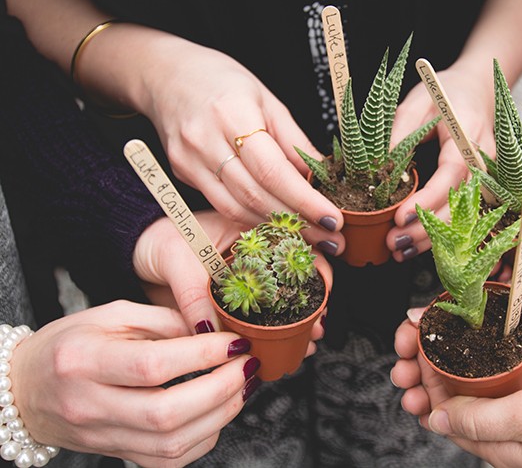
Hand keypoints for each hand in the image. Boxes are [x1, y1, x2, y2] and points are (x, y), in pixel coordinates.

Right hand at [9, 301, 258, 466]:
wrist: (26, 387)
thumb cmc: (72, 343)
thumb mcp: (111, 314)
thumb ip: (163, 320)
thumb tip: (214, 333)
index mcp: (83, 361)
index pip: (152, 365)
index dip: (203, 355)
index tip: (235, 342)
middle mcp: (90, 405)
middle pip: (166, 412)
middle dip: (221, 388)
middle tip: (248, 364)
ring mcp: (101, 437)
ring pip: (172, 443)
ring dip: (221, 414)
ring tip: (243, 385)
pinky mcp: (117, 455)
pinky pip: (169, 460)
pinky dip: (205, 437)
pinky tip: (220, 411)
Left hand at [133, 210, 328, 349]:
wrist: (137, 253)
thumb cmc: (160, 240)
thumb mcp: (177, 260)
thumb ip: (193, 294)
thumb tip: (209, 331)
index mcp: (252, 233)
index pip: (297, 247)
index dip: (315, 270)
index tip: (321, 295)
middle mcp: (257, 259)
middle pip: (296, 280)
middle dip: (313, 306)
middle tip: (317, 329)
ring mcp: (248, 283)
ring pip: (283, 304)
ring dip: (298, 325)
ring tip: (307, 345)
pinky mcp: (234, 306)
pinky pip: (259, 323)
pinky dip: (273, 337)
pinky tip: (284, 351)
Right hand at [140, 40, 344, 253]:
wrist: (166, 74)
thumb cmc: (222, 81)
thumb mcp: (268, 100)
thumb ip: (294, 140)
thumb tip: (323, 175)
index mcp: (233, 115)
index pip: (273, 171)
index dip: (305, 201)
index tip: (333, 219)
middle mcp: (205, 141)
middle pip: (255, 195)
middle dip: (298, 222)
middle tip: (331, 237)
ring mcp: (189, 161)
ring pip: (236, 208)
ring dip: (277, 228)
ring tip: (311, 236)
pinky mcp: (182, 174)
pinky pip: (223, 205)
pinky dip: (253, 217)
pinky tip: (278, 223)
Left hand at [387, 63, 494, 261]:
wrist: (475, 89)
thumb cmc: (443, 93)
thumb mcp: (416, 101)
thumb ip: (400, 128)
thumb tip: (382, 165)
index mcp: (467, 136)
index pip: (451, 173)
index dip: (428, 199)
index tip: (401, 217)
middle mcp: (483, 160)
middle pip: (461, 203)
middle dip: (428, 228)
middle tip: (394, 241)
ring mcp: (485, 175)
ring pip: (465, 216)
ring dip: (434, 238)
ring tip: (400, 250)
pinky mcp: (480, 186)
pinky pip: (464, 214)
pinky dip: (442, 232)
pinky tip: (418, 245)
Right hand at [391, 271, 521, 414]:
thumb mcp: (514, 297)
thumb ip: (470, 305)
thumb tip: (421, 312)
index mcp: (484, 317)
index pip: (440, 327)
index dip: (416, 334)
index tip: (404, 341)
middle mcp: (487, 345)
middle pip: (438, 358)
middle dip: (412, 366)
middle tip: (403, 374)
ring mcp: (496, 371)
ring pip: (448, 385)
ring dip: (423, 391)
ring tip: (412, 396)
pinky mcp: (509, 396)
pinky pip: (471, 407)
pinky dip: (446, 412)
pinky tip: (431, 413)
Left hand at [393, 277, 521, 467]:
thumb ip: (483, 421)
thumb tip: (439, 421)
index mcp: (506, 449)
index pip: (452, 419)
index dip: (431, 386)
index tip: (418, 354)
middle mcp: (514, 431)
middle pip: (463, 398)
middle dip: (437, 368)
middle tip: (420, 336)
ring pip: (483, 381)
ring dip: (459, 356)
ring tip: (442, 331)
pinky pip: (511, 370)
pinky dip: (493, 352)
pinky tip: (483, 334)